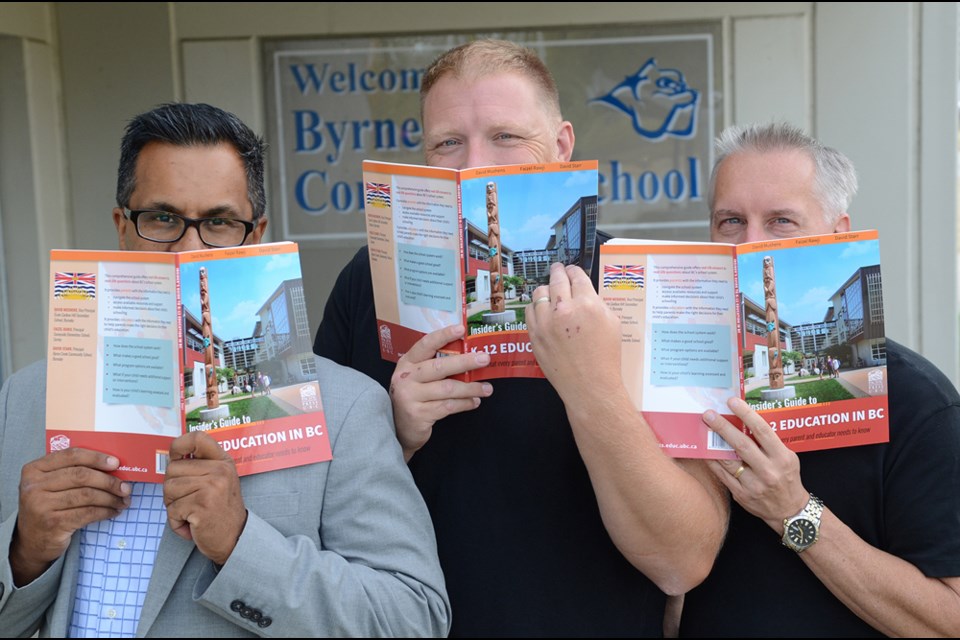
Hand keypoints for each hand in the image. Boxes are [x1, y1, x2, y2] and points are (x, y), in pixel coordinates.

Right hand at [13, 448, 130, 584]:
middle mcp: (34, 486)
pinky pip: (88, 513)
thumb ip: (72, 471)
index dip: (96, 458)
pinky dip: (105, 511)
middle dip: (109, 481)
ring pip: (87, 495)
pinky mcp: (53, 523)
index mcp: (34, 469)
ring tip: (123, 501)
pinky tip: (113, 511)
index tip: (116, 463)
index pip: (70, 456)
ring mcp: (41, 506)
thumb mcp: (51, 485)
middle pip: (82, 476)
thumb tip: (113, 466)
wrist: (32, 541)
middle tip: (125, 487)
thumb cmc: (49, 506)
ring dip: (111, 498)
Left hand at [164, 431, 246, 564]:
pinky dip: (176, 521)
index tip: (177, 458)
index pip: (197, 437)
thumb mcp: (218, 480)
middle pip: (172, 468)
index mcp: (222, 461)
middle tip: (188, 501)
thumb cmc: (219, 510)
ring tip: (190, 513)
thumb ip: (200, 466)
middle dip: (171, 488)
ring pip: (168, 488)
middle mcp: (219, 470)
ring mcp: (211, 486)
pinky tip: (191, 524)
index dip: (179, 445)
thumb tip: (172, 456)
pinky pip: (172, 509)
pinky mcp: (202, 505)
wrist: (234, 539)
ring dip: (173, 506)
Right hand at [390, 324, 492, 459]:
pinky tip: (474, 402)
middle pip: (439, 366)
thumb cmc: (415, 397)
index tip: (461, 329)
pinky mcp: (418, 414)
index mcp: (407, 363)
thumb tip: (469, 356)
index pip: (425, 344)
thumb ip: (435, 366)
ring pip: (447, 389)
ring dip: (470, 388)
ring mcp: (410, 396)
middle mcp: (406, 377)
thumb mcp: (419, 378)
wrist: (401, 429)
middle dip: (465, 362)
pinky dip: (464, 404)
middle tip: (485, 359)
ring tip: (487, 389)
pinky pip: (447, 406)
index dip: (443, 336)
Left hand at [525, 263, 622, 399]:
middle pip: (557, 279)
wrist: (590, 385)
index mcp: (587, 304)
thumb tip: (584, 292)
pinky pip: (529, 311)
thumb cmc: (605, 358)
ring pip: (539, 292)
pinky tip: (542, 309)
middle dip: (559, 271)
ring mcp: (546, 322)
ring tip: (550, 292)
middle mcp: (564, 310)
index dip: (574, 270)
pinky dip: (536, 307)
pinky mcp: (534, 334)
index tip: (572, 270)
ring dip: (546, 289)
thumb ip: (597, 303)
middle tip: (558, 269)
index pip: (577, 276)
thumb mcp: (612, 323)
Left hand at [703, 397, 808, 529]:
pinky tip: (705, 451)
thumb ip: (769, 443)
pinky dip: (712, 461)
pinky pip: (722, 475)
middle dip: (723, 427)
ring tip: (703, 429)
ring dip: (713, 444)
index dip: (746, 414)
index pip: (762, 431)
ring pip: (729, 460)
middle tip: (708, 414)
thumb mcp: (787, 457)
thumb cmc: (787, 478)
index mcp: (782, 457)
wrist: (789, 511)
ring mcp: (753, 484)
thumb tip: (745, 423)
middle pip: (741, 444)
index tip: (732, 401)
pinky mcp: (741, 495)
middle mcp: (768, 470)